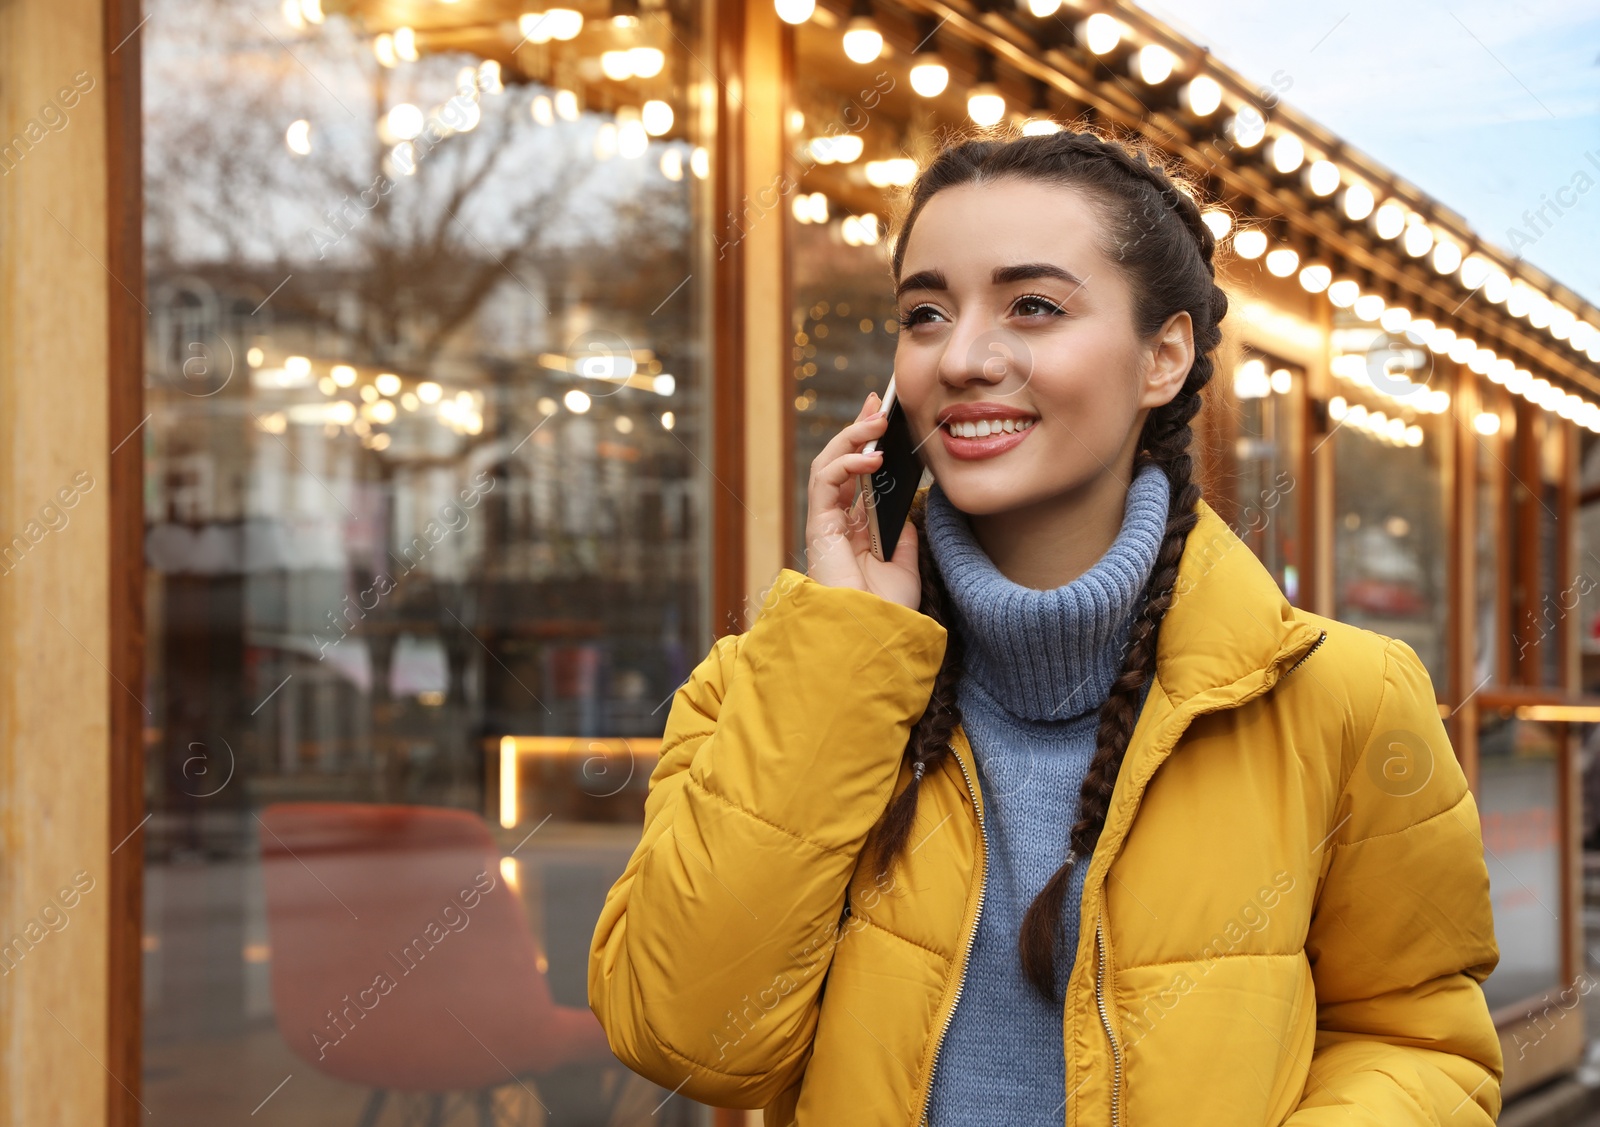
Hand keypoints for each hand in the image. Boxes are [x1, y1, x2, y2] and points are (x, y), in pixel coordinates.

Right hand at [803, 392, 921, 609]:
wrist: (874, 636)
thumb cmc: (886, 609)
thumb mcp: (905, 564)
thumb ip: (902, 535)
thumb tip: (905, 508)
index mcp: (854, 529)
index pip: (857, 475)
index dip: (867, 444)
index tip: (884, 417)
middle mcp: (836, 523)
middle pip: (840, 464)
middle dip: (857, 429)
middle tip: (878, 403)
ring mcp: (825, 524)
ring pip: (827, 466)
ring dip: (850, 439)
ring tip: (876, 421)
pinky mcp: (818, 527)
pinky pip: (824, 483)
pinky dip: (844, 464)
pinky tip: (869, 457)